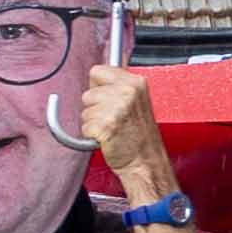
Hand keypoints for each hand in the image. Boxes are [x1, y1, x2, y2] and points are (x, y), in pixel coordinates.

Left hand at [77, 61, 174, 193]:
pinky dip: (92, 135)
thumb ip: (118, 86)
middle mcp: (127, 92)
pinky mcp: (107, 126)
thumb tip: (98, 73)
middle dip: (94, 107)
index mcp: (135, 82)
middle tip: (112, 118)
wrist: (146, 161)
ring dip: (93, 122)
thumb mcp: (137, 101)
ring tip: (112, 128)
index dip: (98, 87)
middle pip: (88, 93)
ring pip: (85, 111)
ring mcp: (117, 109)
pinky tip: (107, 138)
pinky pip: (85, 127)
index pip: (97, 71)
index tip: (107, 99)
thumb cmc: (139, 136)